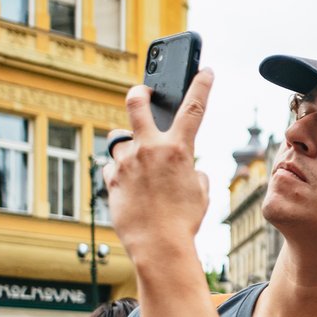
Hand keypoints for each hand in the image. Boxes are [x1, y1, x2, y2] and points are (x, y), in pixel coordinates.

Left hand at [103, 70, 214, 258]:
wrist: (158, 245)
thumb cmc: (184, 221)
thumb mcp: (201, 191)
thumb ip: (192, 170)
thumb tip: (181, 166)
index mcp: (179, 150)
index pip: (194, 107)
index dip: (202, 84)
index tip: (205, 70)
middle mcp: (150, 149)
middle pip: (137, 103)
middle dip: (141, 92)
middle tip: (144, 92)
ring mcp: (127, 162)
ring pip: (120, 139)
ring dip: (129, 146)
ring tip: (137, 160)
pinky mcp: (110, 179)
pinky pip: (113, 167)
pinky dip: (120, 172)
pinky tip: (130, 187)